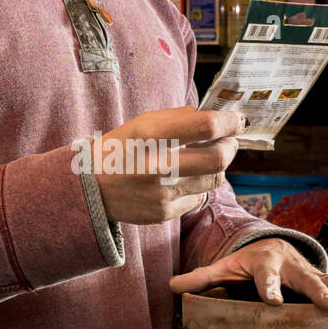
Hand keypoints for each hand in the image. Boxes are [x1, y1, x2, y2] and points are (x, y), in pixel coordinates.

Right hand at [92, 106, 242, 224]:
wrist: (90, 188)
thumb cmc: (119, 149)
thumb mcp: (141, 124)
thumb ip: (178, 118)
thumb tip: (214, 115)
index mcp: (151, 135)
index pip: (206, 126)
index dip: (229, 122)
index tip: (237, 120)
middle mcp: (158, 165)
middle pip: (218, 157)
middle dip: (231, 146)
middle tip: (228, 141)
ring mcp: (162, 193)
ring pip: (214, 179)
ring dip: (218, 167)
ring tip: (205, 159)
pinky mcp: (164, 213)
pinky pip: (198, 197)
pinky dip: (198, 186)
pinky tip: (183, 179)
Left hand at [170, 236, 327, 311]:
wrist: (273, 246)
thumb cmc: (246, 263)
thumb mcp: (224, 268)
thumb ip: (200, 278)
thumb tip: (170, 287)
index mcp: (266, 264)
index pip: (266, 278)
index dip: (270, 289)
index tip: (274, 303)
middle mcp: (292, 267)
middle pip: (305, 280)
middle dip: (317, 292)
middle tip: (327, 306)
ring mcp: (312, 273)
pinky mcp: (326, 280)